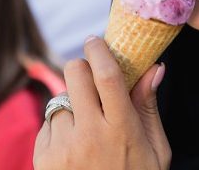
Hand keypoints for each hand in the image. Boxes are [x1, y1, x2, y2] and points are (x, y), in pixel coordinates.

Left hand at [34, 36, 170, 169]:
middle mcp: (89, 135)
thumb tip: (154, 68)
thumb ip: (148, 107)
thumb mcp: (156, 151)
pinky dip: (59, 130)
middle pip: (74, 74)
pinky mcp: (42, 159)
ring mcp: (62, 147)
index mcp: (122, 130)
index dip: (99, 50)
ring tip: (87, 131)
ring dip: (72, 106)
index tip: (95, 41)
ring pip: (60, 100)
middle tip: (90, 78)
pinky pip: (47, 125)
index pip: (106, 75)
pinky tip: (74, 150)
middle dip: (81, 69)